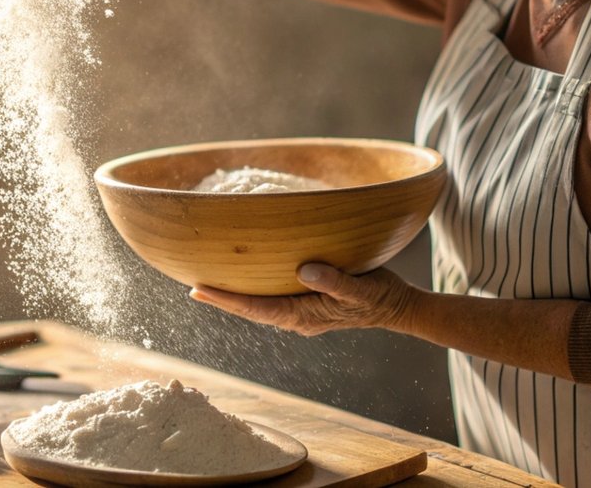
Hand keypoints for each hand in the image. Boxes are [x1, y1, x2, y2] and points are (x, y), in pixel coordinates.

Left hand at [188, 263, 419, 336]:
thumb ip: (334, 281)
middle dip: (223, 299)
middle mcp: (297, 318)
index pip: (256, 309)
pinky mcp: (307, 305)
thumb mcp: (361, 288)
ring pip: (260, 307)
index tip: (200, 290)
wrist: (398, 308)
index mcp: (304, 316)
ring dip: (235, 298)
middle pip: (251, 310)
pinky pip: (272, 301)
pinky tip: (245, 282)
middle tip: (192, 288)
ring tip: (209, 286)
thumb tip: (304, 271)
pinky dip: (253, 293)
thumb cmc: (380, 296)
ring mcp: (302, 313)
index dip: (227, 299)